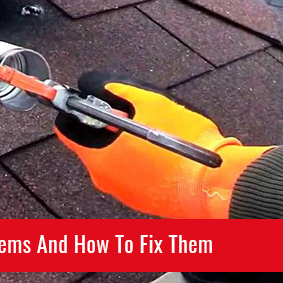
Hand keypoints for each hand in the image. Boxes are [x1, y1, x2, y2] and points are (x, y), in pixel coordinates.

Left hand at [54, 71, 272, 218]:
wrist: (217, 183)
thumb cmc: (184, 144)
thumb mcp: (149, 102)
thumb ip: (116, 89)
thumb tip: (93, 82)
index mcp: (98, 157)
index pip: (65, 129)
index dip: (74, 108)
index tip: (87, 97)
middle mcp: (104, 179)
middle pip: (90, 142)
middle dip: (104, 123)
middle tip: (130, 110)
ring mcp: (123, 192)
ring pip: (111, 157)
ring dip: (123, 140)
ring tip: (153, 128)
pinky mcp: (142, 199)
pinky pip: (129, 172)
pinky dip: (137, 157)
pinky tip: (161, 148)